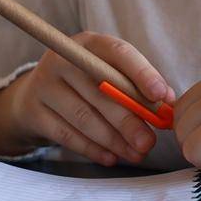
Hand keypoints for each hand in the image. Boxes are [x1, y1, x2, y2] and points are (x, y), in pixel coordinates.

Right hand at [0, 32, 174, 165]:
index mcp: (88, 42)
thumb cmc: (85, 85)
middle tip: (149, 142)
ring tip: (135, 154)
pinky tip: (111, 158)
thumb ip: (136, 86)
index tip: (162, 96)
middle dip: (129, 119)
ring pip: (84, 117)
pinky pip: (67, 135)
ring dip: (114, 140)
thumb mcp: (107, 75)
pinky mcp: (33, 112)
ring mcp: (43, 85)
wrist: (34, 98)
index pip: (118, 52)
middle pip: (101, 90)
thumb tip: (166, 104)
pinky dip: (92, 149)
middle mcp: (62, 59)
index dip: (142, 73)